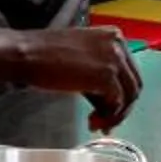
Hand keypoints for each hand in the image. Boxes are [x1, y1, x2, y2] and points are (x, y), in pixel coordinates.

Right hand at [26, 26, 144, 130]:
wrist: (27, 54)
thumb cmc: (44, 56)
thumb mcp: (80, 58)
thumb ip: (98, 75)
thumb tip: (107, 102)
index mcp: (113, 37)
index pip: (129, 71)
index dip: (121, 94)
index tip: (109, 109)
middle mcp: (118, 45)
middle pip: (133, 84)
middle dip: (121, 108)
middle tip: (105, 122)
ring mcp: (114, 59)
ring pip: (129, 96)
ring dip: (114, 115)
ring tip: (96, 124)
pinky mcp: (106, 76)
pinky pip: (117, 103)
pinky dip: (107, 117)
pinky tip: (92, 121)